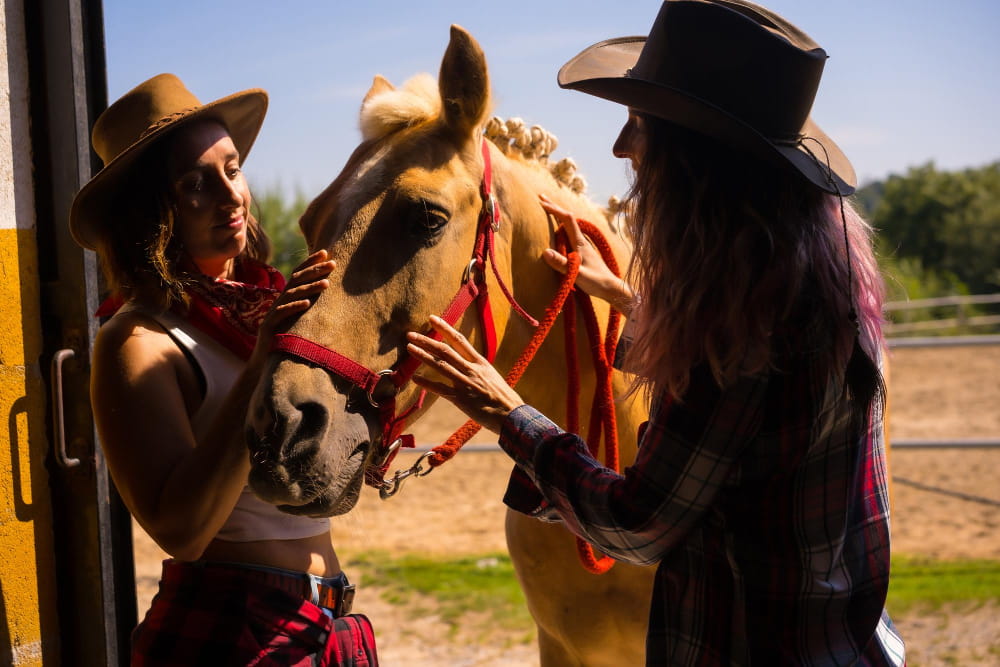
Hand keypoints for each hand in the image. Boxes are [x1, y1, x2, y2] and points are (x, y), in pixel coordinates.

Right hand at [251, 250, 334, 366]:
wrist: (264, 365)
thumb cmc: (285, 344)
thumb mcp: (298, 323)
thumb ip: (307, 309)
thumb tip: (330, 297)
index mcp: (285, 300)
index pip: (298, 275)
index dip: (309, 263)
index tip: (326, 252)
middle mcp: (278, 303)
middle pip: (296, 281)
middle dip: (314, 270)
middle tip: (332, 263)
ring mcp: (272, 314)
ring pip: (291, 295)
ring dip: (309, 288)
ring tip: (327, 283)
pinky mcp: (268, 327)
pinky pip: (281, 314)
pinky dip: (294, 307)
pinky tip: (307, 304)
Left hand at [406, 315, 523, 433]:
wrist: (511, 414)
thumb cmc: (504, 398)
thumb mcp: (492, 376)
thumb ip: (478, 369)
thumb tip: (467, 365)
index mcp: (480, 362)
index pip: (459, 339)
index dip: (444, 328)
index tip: (432, 319)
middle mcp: (471, 369)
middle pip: (445, 350)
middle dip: (427, 340)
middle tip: (411, 334)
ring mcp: (465, 383)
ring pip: (441, 365)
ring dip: (423, 356)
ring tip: (410, 348)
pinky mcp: (461, 399)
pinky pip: (440, 389)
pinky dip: (427, 383)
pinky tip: (414, 378)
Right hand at [539, 195, 635, 314]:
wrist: (612, 289)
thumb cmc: (596, 282)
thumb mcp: (577, 274)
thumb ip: (563, 264)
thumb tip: (545, 251)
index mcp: (580, 243)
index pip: (567, 219)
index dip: (555, 210)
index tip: (541, 204)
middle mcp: (581, 241)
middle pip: (567, 219)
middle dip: (554, 207)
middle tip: (540, 197)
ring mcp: (581, 247)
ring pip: (568, 226)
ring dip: (556, 216)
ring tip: (546, 209)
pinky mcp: (581, 253)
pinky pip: (568, 235)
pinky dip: (560, 227)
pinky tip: (556, 231)